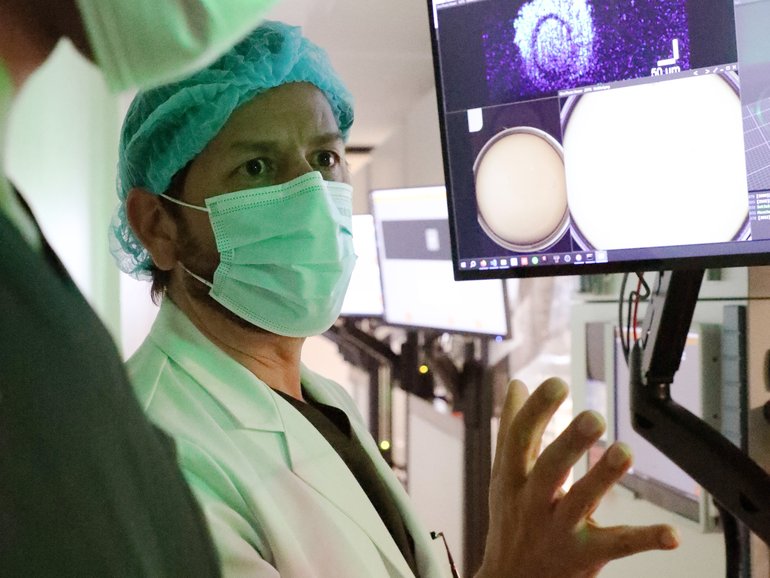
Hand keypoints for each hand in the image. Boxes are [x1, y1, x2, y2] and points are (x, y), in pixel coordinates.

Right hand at [476, 378, 678, 577]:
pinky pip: (615, 546)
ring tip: (624, 452)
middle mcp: (531, 502)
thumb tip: (517, 384)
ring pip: (580, 502)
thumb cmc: (510, 520)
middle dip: (570, 442)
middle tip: (593, 418)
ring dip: (602, 478)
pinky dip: (645, 539)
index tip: (556, 384)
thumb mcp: (502, 475)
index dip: (537, 410)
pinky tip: (670, 533)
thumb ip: (512, 428)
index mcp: (511, 477)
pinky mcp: (583, 556)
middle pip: (549, 469)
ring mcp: (557, 530)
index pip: (519, 438)